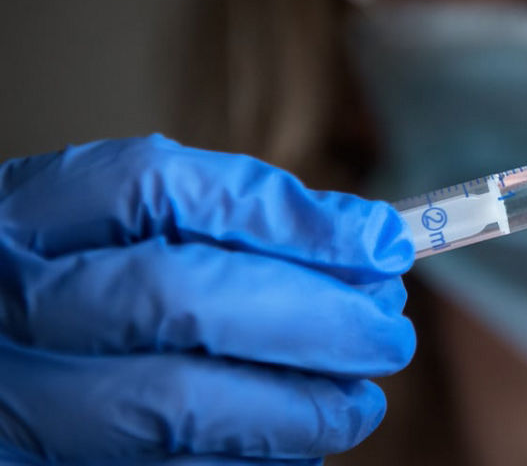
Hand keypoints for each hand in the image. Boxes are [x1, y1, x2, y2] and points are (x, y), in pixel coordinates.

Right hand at [0, 136, 415, 464]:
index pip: (157, 188)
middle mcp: (4, 303)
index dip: (285, 217)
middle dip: (310, 317)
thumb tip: (373, 241)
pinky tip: (296, 446)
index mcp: (25, 216)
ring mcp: (10, 403)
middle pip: (177, 296)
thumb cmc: (83, 290)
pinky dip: (255, 461)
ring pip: (174, 406)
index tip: (382, 244)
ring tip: (360, 403)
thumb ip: (234, 224)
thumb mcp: (127, 232)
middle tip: (388, 334)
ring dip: (297, 408)